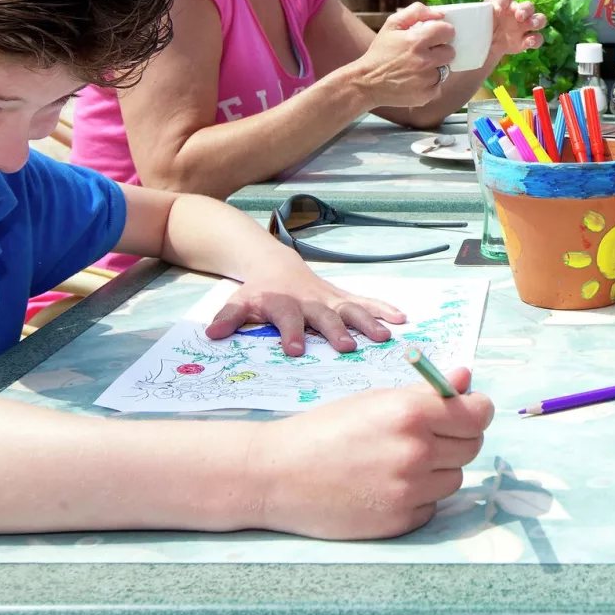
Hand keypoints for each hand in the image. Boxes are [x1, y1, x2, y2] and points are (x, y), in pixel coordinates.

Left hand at [205, 259, 406, 356]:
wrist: (275, 264)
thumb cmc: (259, 292)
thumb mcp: (239, 302)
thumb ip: (228, 318)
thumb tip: (212, 335)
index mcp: (283, 303)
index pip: (287, 318)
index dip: (291, 332)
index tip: (296, 350)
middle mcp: (310, 300)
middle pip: (324, 315)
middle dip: (336, 330)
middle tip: (348, 347)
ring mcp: (330, 298)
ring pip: (351, 308)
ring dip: (368, 321)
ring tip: (384, 336)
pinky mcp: (343, 296)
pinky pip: (366, 301)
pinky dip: (383, 308)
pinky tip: (402, 317)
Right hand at [252, 367, 495, 538]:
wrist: (277, 474)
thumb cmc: (325, 429)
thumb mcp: (374, 400)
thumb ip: (426, 392)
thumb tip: (467, 380)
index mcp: (410, 413)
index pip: (478, 414)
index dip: (475, 411)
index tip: (467, 411)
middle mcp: (415, 452)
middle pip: (472, 447)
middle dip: (458, 439)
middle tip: (429, 436)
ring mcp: (408, 491)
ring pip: (454, 478)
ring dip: (437, 470)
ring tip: (397, 462)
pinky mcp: (399, 521)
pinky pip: (431, 506)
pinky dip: (418, 497)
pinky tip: (384, 486)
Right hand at [346, 3, 456, 107]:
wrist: (367, 82)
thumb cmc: (380, 52)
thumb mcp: (392, 24)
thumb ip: (416, 12)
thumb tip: (439, 14)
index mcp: (416, 40)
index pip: (447, 31)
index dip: (442, 32)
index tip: (436, 36)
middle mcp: (424, 61)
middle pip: (450, 52)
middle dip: (440, 51)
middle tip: (425, 53)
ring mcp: (426, 80)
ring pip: (445, 69)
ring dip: (435, 67)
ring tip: (417, 67)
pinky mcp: (426, 95)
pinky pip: (438, 86)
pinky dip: (430, 83)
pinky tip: (415, 80)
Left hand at [485, 0, 545, 59]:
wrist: (483, 47)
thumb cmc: (481, 28)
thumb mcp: (478, 19)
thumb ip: (483, 12)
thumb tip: (495, 9)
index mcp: (503, 5)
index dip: (502, 0)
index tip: (497, 9)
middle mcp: (516, 13)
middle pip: (528, 6)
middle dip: (526, 9)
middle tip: (519, 16)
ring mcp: (523, 27)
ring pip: (539, 19)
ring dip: (537, 20)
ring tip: (531, 25)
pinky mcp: (526, 41)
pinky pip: (537, 38)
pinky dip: (536, 39)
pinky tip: (528, 42)